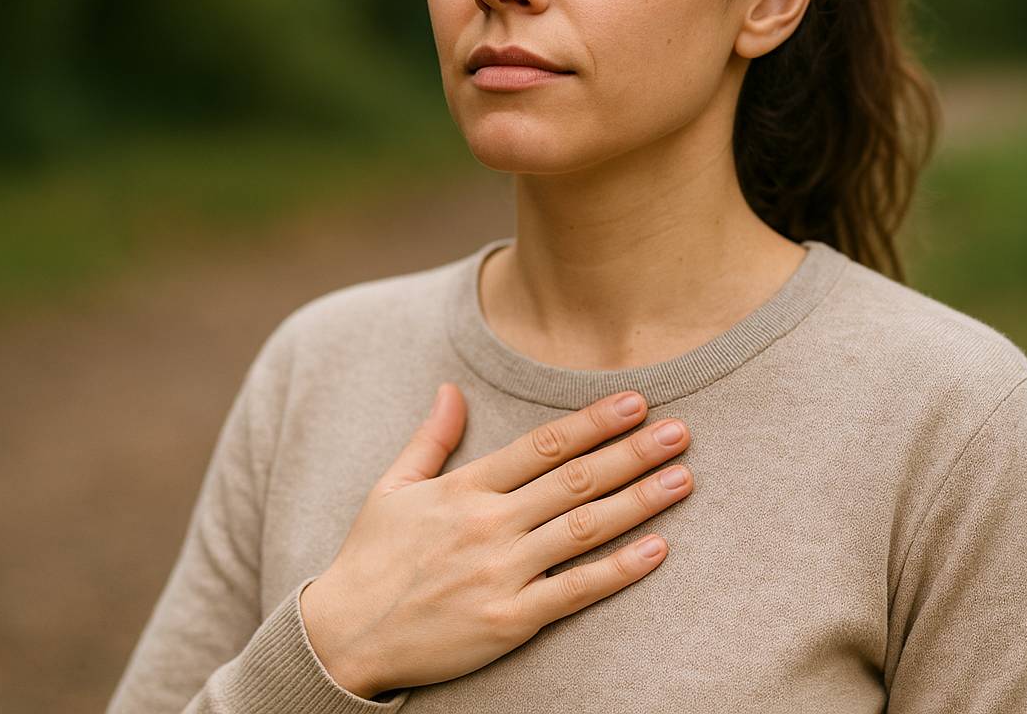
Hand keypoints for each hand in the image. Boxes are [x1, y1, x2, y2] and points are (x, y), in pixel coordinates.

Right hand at [300, 382, 692, 697]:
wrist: (344, 638)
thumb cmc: (370, 560)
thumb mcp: (392, 489)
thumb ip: (429, 439)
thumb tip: (449, 389)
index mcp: (464, 489)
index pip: (542, 445)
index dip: (593, 421)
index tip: (635, 400)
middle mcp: (487, 524)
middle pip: (574, 480)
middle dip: (632, 452)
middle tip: (680, 430)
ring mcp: (500, 573)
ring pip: (584, 528)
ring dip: (639, 500)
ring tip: (683, 478)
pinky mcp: (508, 620)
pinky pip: (574, 591)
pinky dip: (618, 570)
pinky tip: (657, 549)